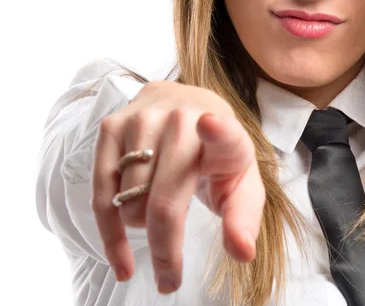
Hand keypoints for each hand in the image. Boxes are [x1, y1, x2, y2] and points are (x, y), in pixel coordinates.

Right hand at [91, 80, 265, 293]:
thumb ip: (243, 218)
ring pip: (130, 202)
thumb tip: (242, 252)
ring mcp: (143, 119)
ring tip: (158, 221)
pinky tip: (121, 259)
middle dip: (165, 250)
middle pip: (163, 202)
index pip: (222, 131)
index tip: (210, 125)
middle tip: (169, 276)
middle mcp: (181, 119)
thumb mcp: (241, 182)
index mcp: (224, 132)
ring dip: (141, 226)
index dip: (217, 130)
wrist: (187, 106)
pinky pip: (102, 194)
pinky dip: (109, 233)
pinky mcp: (112, 126)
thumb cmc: (216, 154)